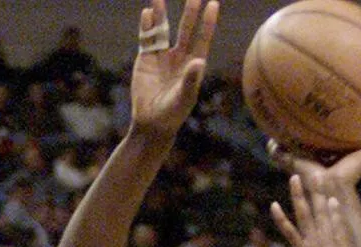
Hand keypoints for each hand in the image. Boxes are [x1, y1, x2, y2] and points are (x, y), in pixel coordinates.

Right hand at [130, 0, 218, 138]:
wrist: (152, 122)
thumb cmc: (172, 114)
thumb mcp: (183, 98)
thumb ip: (191, 80)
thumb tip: (199, 62)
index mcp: (192, 67)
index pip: (202, 40)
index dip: (207, 23)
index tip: (213, 4)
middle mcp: (179, 59)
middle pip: (185, 31)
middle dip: (190, 13)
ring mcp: (162, 57)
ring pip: (162, 30)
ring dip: (161, 14)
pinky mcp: (146, 59)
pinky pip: (147, 39)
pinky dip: (147, 26)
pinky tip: (148, 13)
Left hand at [267, 120, 360, 194]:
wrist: (326, 187)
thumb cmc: (309, 178)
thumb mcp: (293, 161)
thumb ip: (281, 154)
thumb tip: (269, 142)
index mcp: (334, 161)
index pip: (340, 147)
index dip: (342, 136)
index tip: (343, 121)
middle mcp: (350, 159)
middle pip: (359, 144)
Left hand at [271, 176, 360, 246]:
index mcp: (344, 240)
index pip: (337, 217)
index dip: (333, 204)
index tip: (330, 193)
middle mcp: (330, 236)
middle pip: (321, 208)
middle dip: (317, 190)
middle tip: (314, 174)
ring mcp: (316, 242)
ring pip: (305, 213)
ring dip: (298, 195)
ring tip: (293, 178)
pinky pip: (290, 231)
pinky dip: (281, 219)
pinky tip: (273, 206)